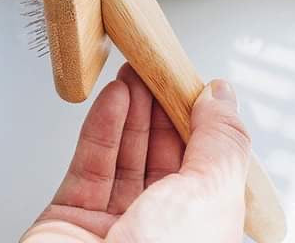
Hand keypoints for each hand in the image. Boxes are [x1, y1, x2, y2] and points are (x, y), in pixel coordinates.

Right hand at [22, 64, 250, 242]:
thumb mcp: (209, 198)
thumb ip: (220, 142)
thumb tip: (223, 98)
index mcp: (204, 230)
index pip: (205, 161)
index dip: (198, 118)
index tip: (191, 80)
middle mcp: (162, 230)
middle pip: (163, 153)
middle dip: (161, 105)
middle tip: (157, 67)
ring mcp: (115, 225)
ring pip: (127, 153)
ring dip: (131, 108)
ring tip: (134, 72)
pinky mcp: (72, 219)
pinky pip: (91, 163)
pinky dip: (102, 126)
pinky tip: (114, 98)